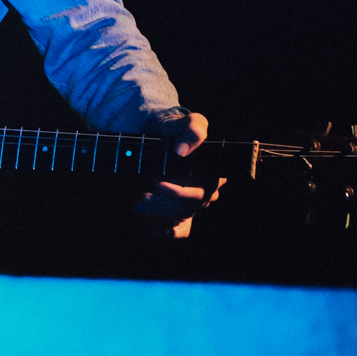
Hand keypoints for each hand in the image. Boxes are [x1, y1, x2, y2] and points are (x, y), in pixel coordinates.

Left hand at [134, 111, 222, 239]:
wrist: (163, 136)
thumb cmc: (180, 129)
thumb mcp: (191, 122)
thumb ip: (192, 130)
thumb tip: (181, 151)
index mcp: (216, 171)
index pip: (203, 189)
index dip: (180, 190)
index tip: (156, 181)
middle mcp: (209, 190)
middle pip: (191, 204)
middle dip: (165, 201)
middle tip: (143, 193)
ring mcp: (196, 202)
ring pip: (184, 215)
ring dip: (161, 212)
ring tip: (140, 202)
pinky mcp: (184, 210)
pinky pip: (183, 229)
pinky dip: (170, 233)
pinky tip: (155, 231)